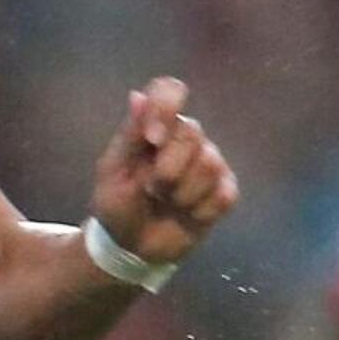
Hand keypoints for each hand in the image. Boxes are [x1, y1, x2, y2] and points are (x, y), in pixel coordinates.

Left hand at [87, 77, 238, 269]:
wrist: (130, 248)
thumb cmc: (117, 205)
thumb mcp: (113, 171)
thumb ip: (129, 134)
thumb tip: (137, 96)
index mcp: (156, 127)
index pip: (169, 91)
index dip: (165, 109)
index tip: (152, 139)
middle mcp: (187, 139)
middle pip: (192, 132)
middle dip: (166, 169)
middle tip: (151, 190)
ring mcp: (210, 163)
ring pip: (209, 164)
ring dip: (180, 194)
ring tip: (166, 204)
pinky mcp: (225, 191)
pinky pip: (223, 195)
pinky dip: (198, 211)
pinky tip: (186, 215)